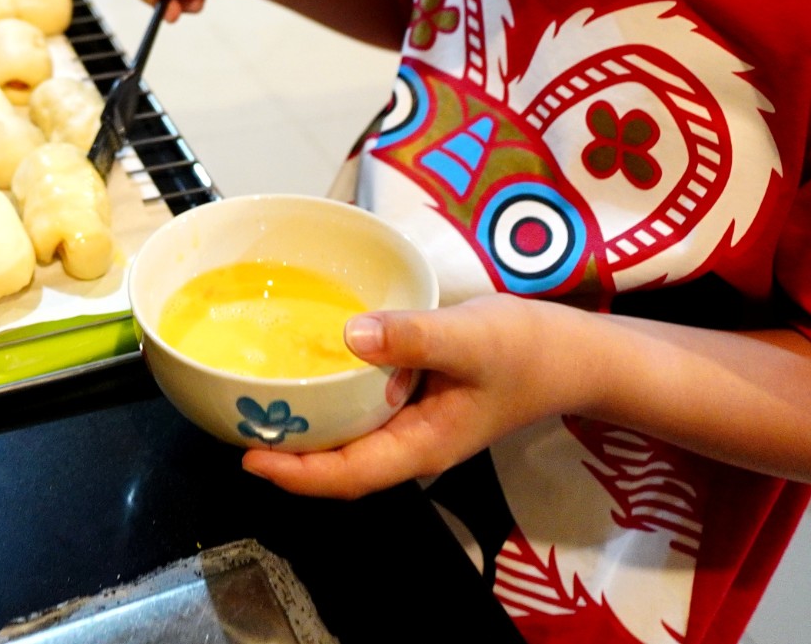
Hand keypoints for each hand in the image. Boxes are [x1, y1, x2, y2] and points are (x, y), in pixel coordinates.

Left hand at [242, 296, 582, 498]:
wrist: (574, 351)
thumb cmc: (527, 350)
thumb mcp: (470, 338)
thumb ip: (413, 337)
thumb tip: (349, 335)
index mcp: (421, 446)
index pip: (348, 475)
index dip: (296, 473)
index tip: (249, 457)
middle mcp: (412, 443)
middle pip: (340, 466)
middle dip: (289, 456)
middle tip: (236, 423)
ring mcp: (416, 424)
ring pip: (351, 439)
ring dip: (308, 430)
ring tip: (259, 402)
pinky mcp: (419, 400)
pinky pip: (366, 410)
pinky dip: (333, 400)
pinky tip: (312, 372)